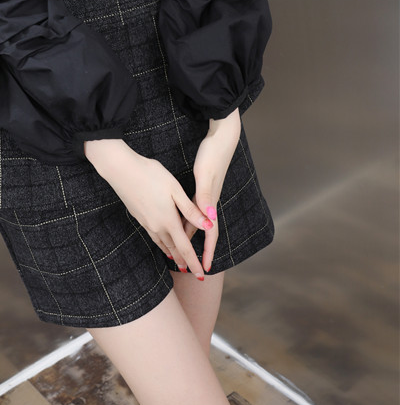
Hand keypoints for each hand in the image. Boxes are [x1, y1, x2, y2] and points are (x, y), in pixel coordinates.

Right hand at [84, 139, 213, 277]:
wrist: (121, 170)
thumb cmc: (151, 175)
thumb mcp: (175, 189)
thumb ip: (190, 210)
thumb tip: (208, 225)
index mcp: (169, 220)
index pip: (185, 248)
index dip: (194, 263)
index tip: (201, 276)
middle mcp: (157, 226)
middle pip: (173, 249)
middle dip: (183, 261)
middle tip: (192, 273)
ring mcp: (146, 222)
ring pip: (162, 243)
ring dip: (172, 254)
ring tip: (178, 262)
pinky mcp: (139, 217)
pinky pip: (154, 236)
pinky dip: (161, 244)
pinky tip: (162, 243)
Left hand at [186, 108, 241, 272]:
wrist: (222, 135)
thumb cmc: (213, 153)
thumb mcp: (206, 174)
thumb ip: (206, 195)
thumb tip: (208, 219)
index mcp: (210, 200)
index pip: (210, 232)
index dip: (207, 251)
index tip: (204, 269)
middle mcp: (210, 200)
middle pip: (203, 230)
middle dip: (198, 248)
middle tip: (191, 266)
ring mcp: (207, 193)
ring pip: (198, 220)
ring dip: (192, 234)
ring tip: (183, 249)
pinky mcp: (204, 185)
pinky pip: (196, 209)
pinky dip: (189, 219)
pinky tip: (182, 220)